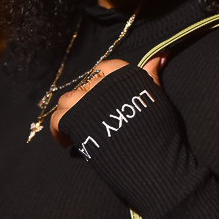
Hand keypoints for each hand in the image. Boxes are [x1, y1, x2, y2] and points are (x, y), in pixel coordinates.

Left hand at [50, 52, 167, 147]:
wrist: (153, 164)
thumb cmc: (160, 134)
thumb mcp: (158, 99)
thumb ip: (152, 76)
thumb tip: (161, 54)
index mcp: (124, 76)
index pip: (105, 67)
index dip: (101, 84)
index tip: (103, 100)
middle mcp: (103, 85)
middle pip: (84, 85)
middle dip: (85, 103)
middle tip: (91, 120)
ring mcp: (87, 103)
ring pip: (67, 100)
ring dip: (70, 114)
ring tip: (78, 129)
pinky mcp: (75, 123)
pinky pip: (57, 119)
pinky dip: (58, 131)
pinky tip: (67, 142)